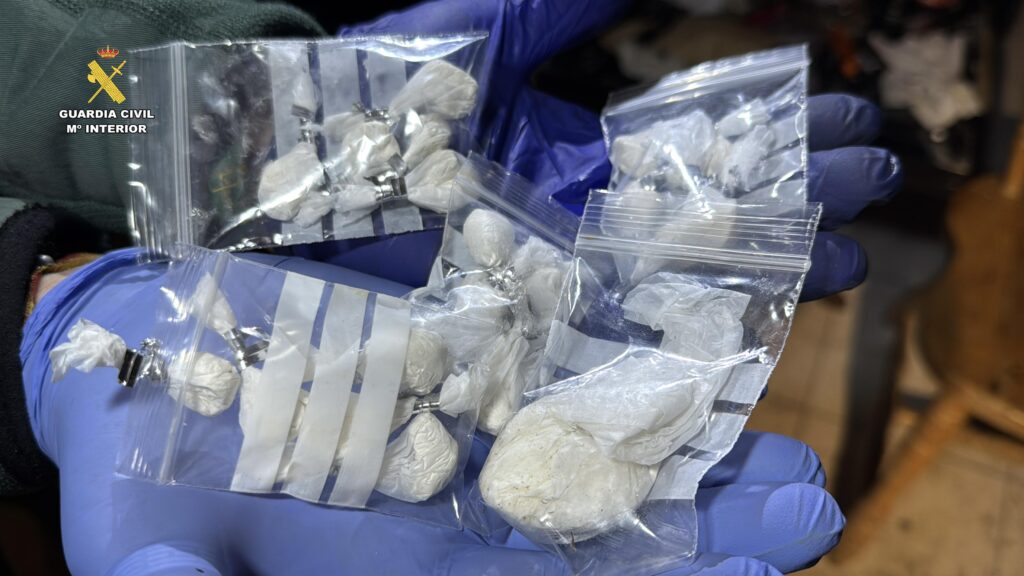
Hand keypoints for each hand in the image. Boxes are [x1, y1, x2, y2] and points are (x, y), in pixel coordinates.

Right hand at [23, 251, 838, 574]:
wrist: (132, 352)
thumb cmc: (130, 451)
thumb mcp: (139, 529)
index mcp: (405, 569)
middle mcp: (453, 510)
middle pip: (600, 538)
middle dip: (706, 535)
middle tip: (803, 507)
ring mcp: (463, 428)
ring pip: (599, 453)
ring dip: (691, 456)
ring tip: (785, 455)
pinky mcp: (456, 353)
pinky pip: (557, 369)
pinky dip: (625, 371)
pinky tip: (696, 357)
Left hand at [317, 0, 900, 300]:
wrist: (271, 181)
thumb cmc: (364, 95)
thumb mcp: (482, 33)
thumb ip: (569, 4)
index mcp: (568, 160)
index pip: (691, 155)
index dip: (766, 141)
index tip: (841, 123)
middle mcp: (572, 232)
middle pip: (700, 225)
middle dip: (791, 204)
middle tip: (876, 188)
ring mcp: (548, 295)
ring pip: (673, 295)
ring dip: (762, 280)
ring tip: (848, 263)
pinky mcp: (515, 352)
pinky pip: (612, 361)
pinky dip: (686, 356)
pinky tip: (761, 337)